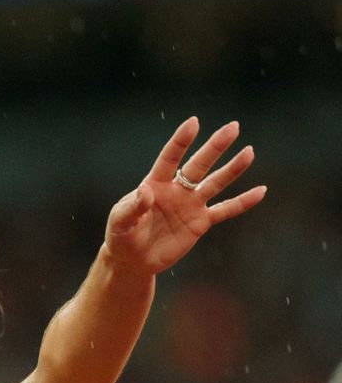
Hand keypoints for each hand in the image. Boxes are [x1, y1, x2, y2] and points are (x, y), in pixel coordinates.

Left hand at [103, 117, 265, 277]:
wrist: (133, 259)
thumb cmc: (122, 236)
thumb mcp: (121, 222)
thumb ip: (133, 207)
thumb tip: (146, 191)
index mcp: (155, 184)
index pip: (170, 158)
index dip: (181, 141)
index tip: (194, 122)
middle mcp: (176, 190)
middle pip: (199, 165)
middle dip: (215, 147)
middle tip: (233, 127)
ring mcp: (190, 205)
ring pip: (215, 183)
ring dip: (233, 169)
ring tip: (249, 151)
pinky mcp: (200, 222)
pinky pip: (225, 210)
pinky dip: (243, 202)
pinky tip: (261, 191)